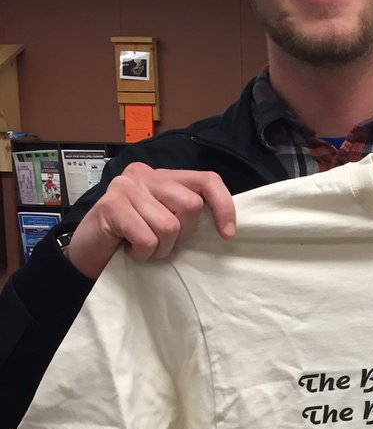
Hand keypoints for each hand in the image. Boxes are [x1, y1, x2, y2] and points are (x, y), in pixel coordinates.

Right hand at [66, 163, 236, 280]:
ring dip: (159, 248)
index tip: (227, 234)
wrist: (89, 254)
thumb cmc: (132, 240)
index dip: (223, 206)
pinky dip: (142, 253)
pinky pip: (147, 238)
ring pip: (169, 226)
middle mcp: (145, 174)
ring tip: (142, 246)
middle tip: (160, 241)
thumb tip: (226, 226)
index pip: (207, 180)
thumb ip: (187, 214)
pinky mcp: (111, 205)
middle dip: (181, 235)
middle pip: (190, 205)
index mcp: (164, 176)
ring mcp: (126, 186)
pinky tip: (128, 249)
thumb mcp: (167, 223)